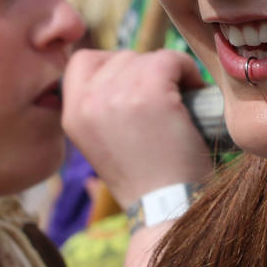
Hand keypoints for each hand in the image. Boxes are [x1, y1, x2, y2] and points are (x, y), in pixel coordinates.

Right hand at [63, 48, 213, 208]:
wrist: (168, 209)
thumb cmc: (148, 180)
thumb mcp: (105, 144)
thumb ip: (103, 108)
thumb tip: (127, 71)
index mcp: (72, 116)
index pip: (82, 62)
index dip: (113, 66)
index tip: (136, 85)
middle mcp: (87, 103)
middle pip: (120, 58)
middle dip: (146, 73)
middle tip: (165, 100)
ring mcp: (116, 95)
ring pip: (147, 57)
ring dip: (169, 73)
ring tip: (181, 100)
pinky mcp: (148, 92)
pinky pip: (169, 59)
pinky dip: (186, 70)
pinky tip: (194, 91)